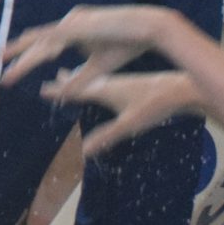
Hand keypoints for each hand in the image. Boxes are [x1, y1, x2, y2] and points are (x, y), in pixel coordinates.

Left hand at [1, 4, 192, 88]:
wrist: (148, 27)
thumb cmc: (128, 45)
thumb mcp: (98, 69)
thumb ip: (80, 81)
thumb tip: (64, 92)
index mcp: (74, 34)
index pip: (45, 47)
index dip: (28, 58)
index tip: (13, 69)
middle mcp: (69, 24)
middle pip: (38, 41)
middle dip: (18, 54)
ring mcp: (73, 22)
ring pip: (41, 41)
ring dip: (23, 55)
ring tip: (4, 63)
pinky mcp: (80, 25)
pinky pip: (54, 38)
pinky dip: (40, 47)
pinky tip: (27, 54)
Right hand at [43, 70, 203, 157]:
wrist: (181, 88)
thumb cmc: (156, 105)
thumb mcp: (130, 124)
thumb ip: (107, 136)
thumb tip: (84, 152)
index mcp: (104, 88)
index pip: (75, 89)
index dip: (59, 90)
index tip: (42, 88)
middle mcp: (109, 81)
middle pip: (80, 80)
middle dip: (65, 81)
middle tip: (51, 77)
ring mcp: (120, 80)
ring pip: (92, 76)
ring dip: (77, 76)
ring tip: (66, 72)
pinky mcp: (130, 81)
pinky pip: (104, 76)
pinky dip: (93, 75)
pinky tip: (101, 79)